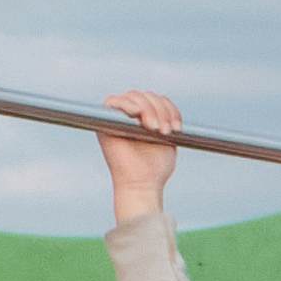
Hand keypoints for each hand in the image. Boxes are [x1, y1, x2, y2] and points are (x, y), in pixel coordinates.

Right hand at [102, 87, 182, 233]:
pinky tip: (138, 116)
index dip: (168, 108)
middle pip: (147, 96)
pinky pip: (112, 101)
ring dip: (149, 109)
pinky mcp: (104, 122)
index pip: (157, 100)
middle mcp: (130, 117)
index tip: (176, 127)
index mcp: (146, 119)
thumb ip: (166, 117)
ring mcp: (117, 118)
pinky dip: (128, 104)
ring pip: (135, 96)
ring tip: (156, 130)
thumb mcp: (167, 138)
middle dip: (160, 110)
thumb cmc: (154, 168)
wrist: (142, 184)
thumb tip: (165, 101)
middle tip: (165, 130)